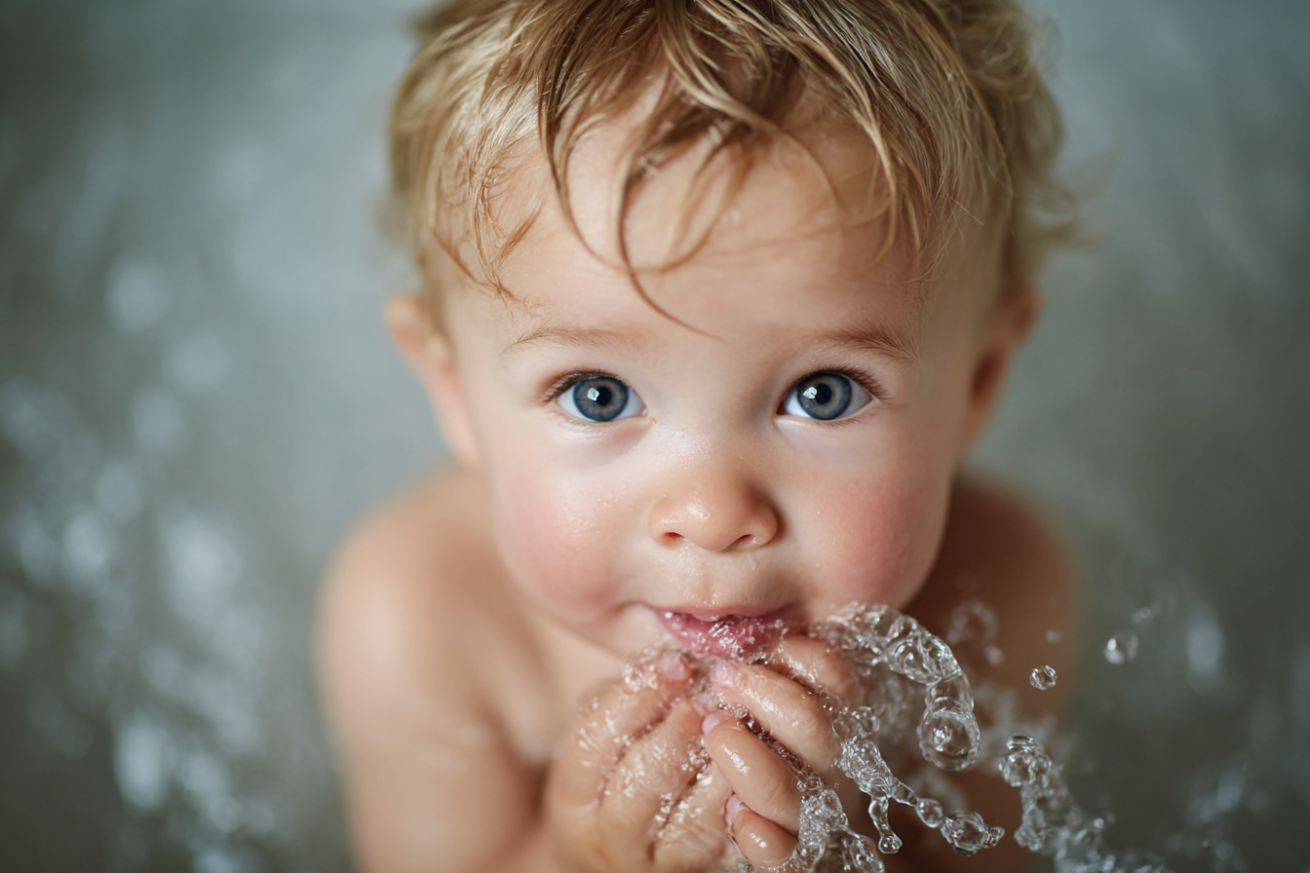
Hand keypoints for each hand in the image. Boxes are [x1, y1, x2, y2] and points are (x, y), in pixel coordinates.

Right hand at [545, 652, 733, 872]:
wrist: (629, 846)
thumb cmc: (620, 769)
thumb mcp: (608, 731)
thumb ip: (632, 697)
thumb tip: (677, 658)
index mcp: (573, 794)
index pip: (595, 741)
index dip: (637, 698)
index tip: (675, 664)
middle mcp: (610, 837)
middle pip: (642, 786)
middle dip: (679, 734)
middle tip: (708, 698)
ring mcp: (660, 863)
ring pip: (693, 822)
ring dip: (721, 769)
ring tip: (738, 726)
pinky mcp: (705, 872)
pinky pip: (733, 847)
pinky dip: (751, 811)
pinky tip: (758, 770)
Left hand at [702, 635, 863, 869]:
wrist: (665, 801)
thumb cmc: (702, 718)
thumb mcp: (721, 676)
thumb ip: (741, 655)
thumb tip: (738, 627)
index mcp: (823, 712)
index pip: (838, 679)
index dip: (803, 656)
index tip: (760, 643)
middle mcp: (825, 763)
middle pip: (820, 729)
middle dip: (768, 697)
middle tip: (723, 679)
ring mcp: (806, 811)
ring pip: (798, 792)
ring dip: (754, 760)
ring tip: (713, 732)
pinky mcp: (779, 854)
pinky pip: (786, 854)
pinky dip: (764, 836)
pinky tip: (738, 816)